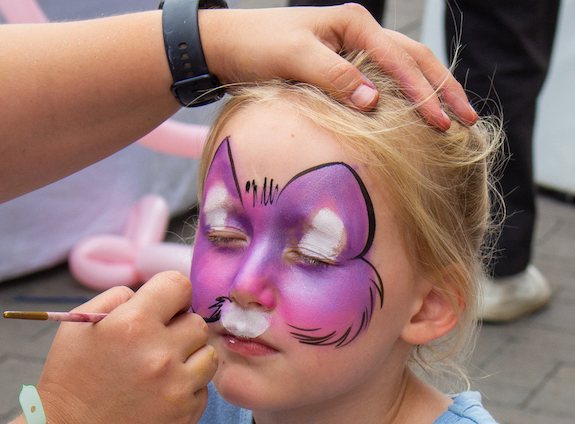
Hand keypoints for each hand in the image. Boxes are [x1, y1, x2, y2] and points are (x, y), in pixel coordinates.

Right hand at [34, 271, 215, 423]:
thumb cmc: (70, 381)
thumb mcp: (79, 327)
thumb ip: (117, 298)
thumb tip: (148, 293)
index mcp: (133, 325)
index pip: (179, 285)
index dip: (172, 295)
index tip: (164, 308)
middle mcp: (161, 354)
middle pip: (197, 323)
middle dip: (179, 329)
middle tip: (157, 346)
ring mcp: (177, 387)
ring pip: (209, 355)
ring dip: (190, 358)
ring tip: (162, 371)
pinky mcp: (187, 415)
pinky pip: (203, 388)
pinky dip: (187, 388)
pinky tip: (161, 395)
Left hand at [200, 5, 477, 129]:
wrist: (230, 47)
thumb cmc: (258, 47)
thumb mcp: (294, 58)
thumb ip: (334, 76)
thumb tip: (374, 102)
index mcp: (354, 25)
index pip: (400, 61)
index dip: (424, 94)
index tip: (443, 123)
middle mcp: (360, 35)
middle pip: (414, 61)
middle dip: (443, 91)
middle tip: (468, 119)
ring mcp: (354, 51)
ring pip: (404, 70)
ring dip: (430, 94)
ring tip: (455, 117)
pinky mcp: (344, 69)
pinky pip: (383, 83)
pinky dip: (404, 98)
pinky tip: (416, 116)